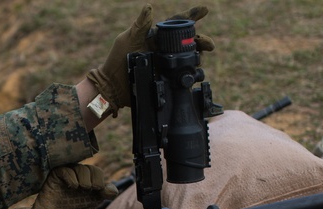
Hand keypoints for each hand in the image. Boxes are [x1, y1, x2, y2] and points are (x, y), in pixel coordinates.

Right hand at [15, 164, 117, 208]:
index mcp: (89, 200)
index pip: (104, 185)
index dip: (109, 187)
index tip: (107, 194)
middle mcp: (80, 191)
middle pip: (95, 172)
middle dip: (99, 177)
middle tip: (96, 189)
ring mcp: (66, 185)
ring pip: (81, 167)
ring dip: (86, 175)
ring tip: (84, 188)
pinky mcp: (53, 182)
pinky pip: (64, 169)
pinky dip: (71, 174)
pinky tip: (72, 186)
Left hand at [86, 4, 213, 116]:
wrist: (113, 86)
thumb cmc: (117, 60)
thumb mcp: (127, 39)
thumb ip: (140, 25)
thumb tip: (149, 7)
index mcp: (155, 36)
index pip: (176, 23)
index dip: (191, 15)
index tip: (204, 10)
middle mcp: (163, 48)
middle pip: (187, 41)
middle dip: (201, 41)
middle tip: (209, 45)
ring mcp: (165, 63)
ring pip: (187, 57)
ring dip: (198, 56)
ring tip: (201, 58)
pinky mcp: (166, 78)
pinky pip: (182, 74)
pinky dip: (191, 73)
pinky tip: (195, 73)